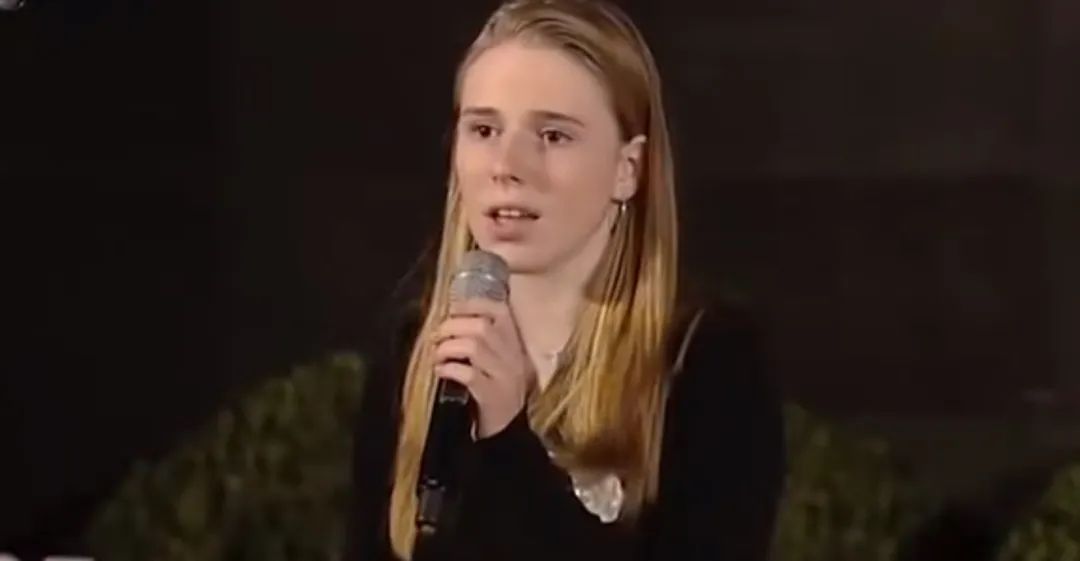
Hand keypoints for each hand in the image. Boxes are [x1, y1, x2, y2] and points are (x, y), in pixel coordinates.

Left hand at [432, 297, 534, 438]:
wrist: (507, 432)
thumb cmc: (497, 392)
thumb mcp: (498, 363)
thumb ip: (483, 342)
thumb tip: (450, 322)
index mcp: (515, 344)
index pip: (501, 312)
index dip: (474, 305)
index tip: (453, 309)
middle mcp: (513, 357)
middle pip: (482, 327)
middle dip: (452, 327)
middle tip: (436, 336)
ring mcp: (504, 377)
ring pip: (474, 347)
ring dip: (448, 348)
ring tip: (437, 355)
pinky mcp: (493, 396)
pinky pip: (468, 375)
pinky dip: (449, 369)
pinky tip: (440, 372)